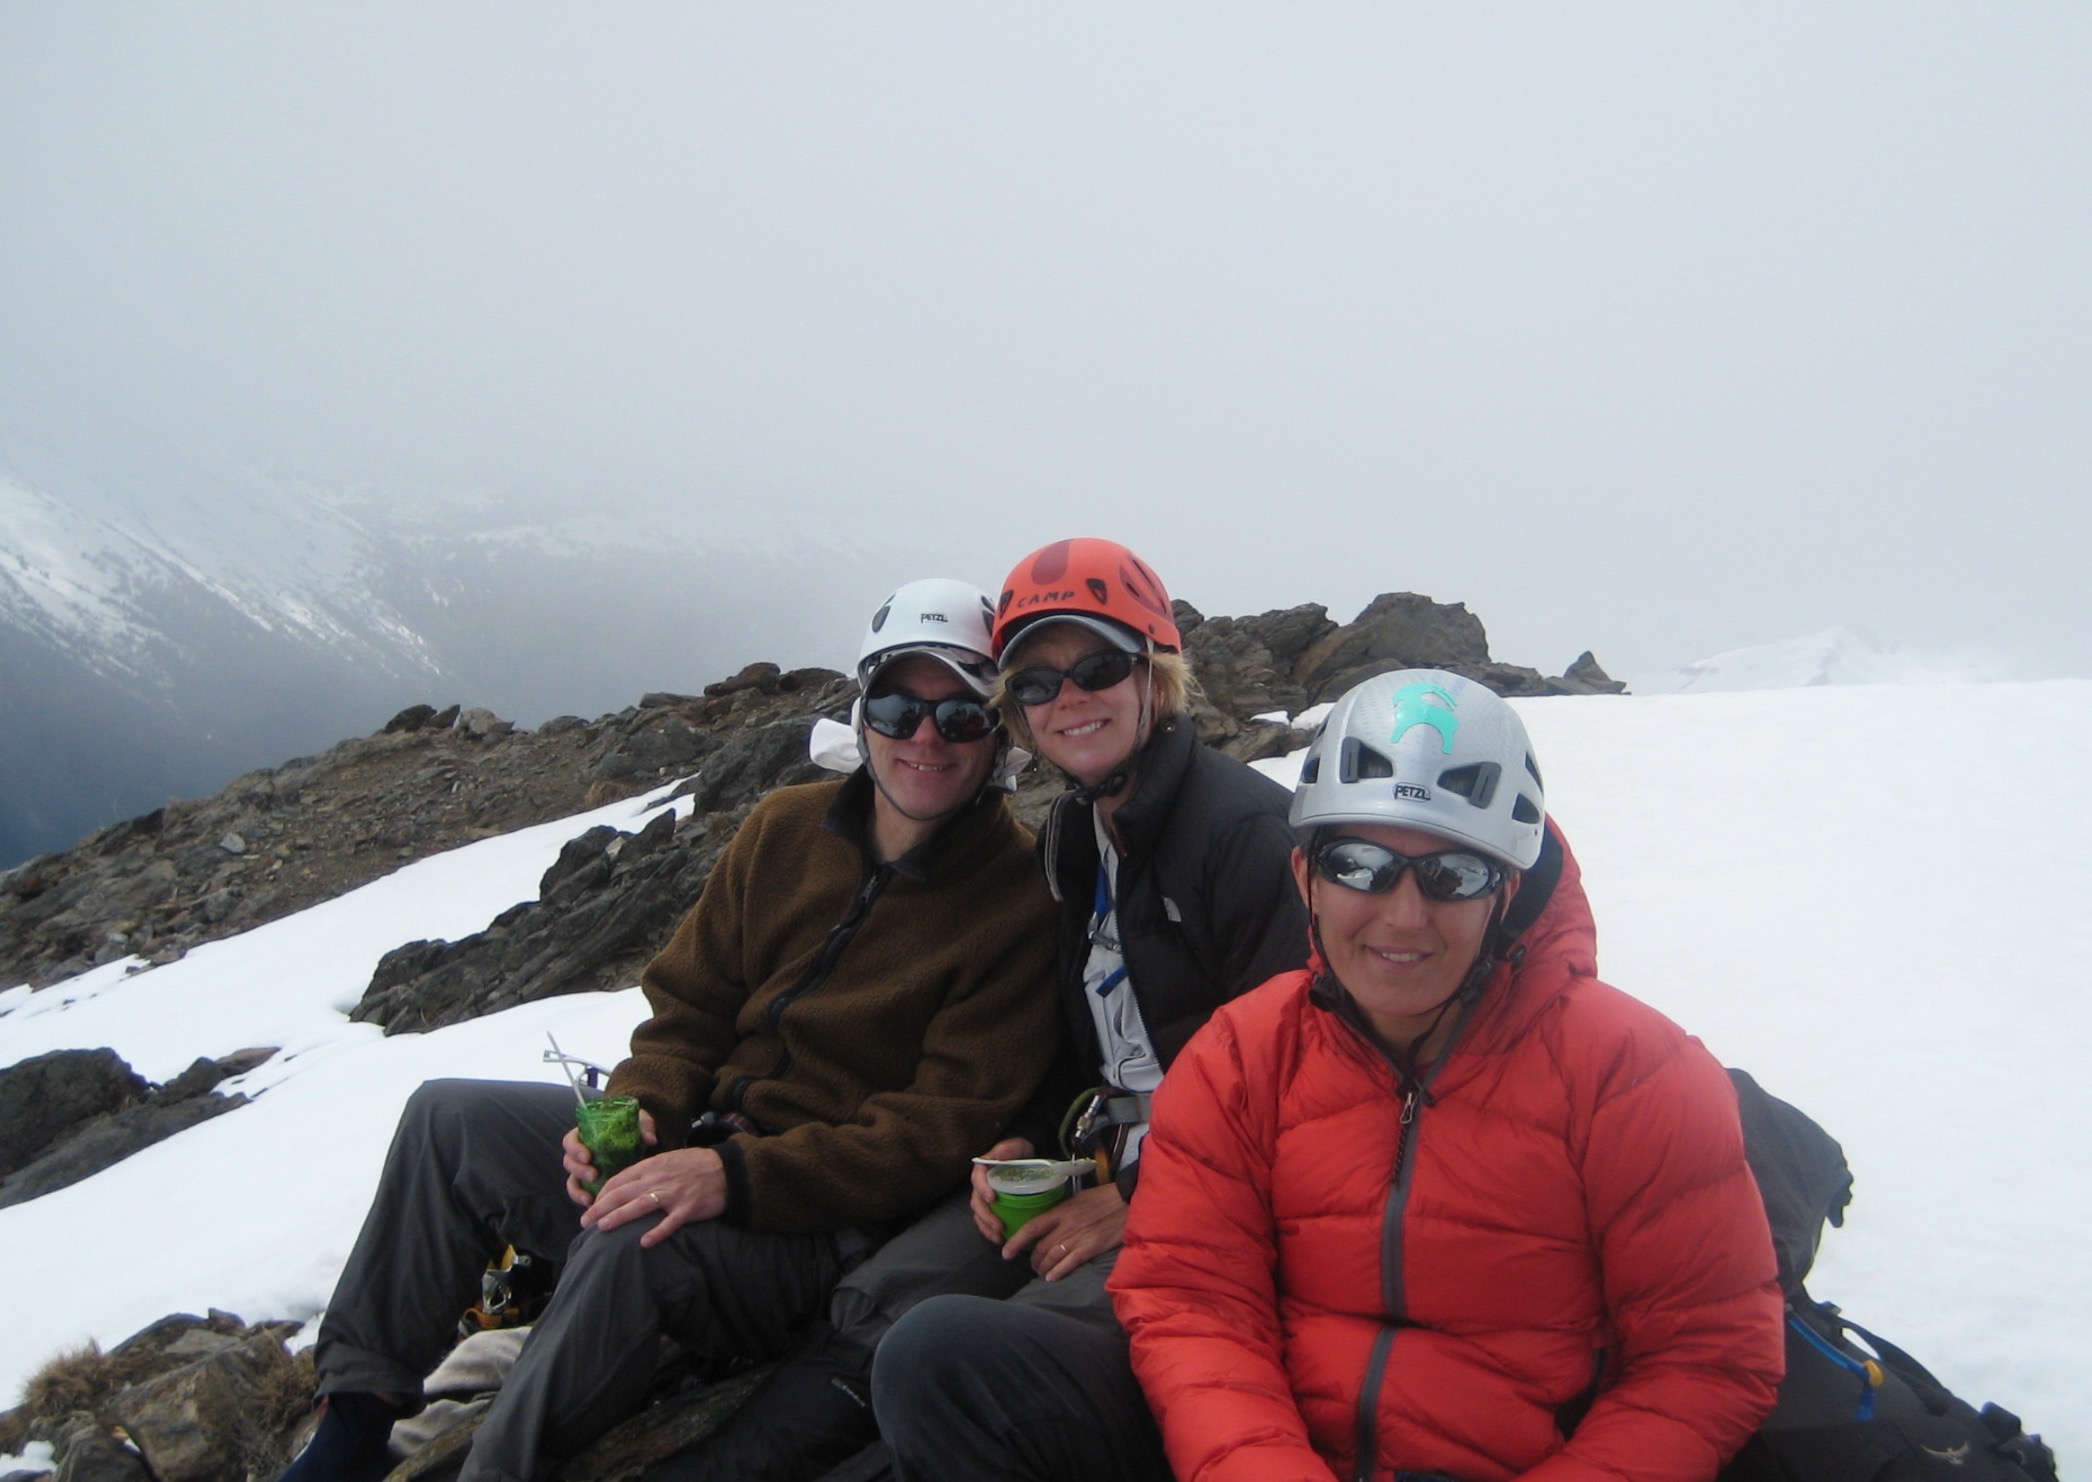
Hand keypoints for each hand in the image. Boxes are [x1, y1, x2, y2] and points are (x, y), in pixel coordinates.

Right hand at [562, 1109, 659, 1207]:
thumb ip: (644, 1127)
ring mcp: (584, 1170)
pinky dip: (583, 1200)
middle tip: (594, 1175)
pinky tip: (592, 1206)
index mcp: (586, 1135)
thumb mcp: (641, 1123)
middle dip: (579, 1170)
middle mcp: (581, 1153)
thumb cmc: (637, 1130)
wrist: (642, 1146)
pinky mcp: (590, 1185)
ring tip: (590, 1199)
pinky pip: (580, 1194)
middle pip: (569, 1162)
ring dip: (577, 1190)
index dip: (575, 1149)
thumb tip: (650, 1139)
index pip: (570, 1140)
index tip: (587, 1156)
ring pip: (572, 1181)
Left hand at [582, 1142, 727, 1246]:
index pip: (620, 1179)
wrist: (728, 1170)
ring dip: (619, 1217)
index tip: (593, 1204)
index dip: (603, 1193)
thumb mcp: (669, 1159)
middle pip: (623, 1193)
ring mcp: (674, 1194)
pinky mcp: (688, 1209)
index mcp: (653, 1165)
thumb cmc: (696, 1164)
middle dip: (601, 1207)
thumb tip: (626, 1184)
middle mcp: (659, 1179)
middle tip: (585, 1221)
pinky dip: (657, 1233)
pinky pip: (670, 1223)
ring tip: (602, 1227)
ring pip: (640, 1205)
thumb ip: (648, 1170)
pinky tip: (644, 1243)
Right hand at [969, 1136, 1035, 1241]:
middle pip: (976, 1201)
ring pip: (979, 1214)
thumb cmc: (1021, 1153)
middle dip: (985, 1215)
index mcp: (984, 1168)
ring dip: (986, 1226)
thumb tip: (1000, 1154)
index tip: (992, 1199)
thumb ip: (1008, 1148)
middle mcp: (981, 1184)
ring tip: (998, 1236)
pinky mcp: (992, 1208)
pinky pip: (985, 1221)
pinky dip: (990, 1231)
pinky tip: (1000, 1238)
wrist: (1028, 1161)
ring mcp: (985, 1197)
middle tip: (998, 1226)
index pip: (977, 1178)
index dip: (982, 1189)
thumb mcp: (1018, 1146)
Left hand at [1002, 1182, 1127, 1281]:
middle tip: (1032, 1265)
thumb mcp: (1079, 1199)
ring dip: (1043, 1268)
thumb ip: (1063, 1212)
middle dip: (1033, 1259)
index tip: (1005, 1252)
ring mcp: (1079, 1237)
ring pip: (1052, 1257)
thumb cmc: (1104, 1198)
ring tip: (1041, 1272)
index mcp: (1062, 1210)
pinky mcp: (1092, 1247)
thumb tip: (1050, 1222)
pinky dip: (1058, 1272)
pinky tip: (1051, 1278)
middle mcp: (1067, 1224)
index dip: (1016, 1241)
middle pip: (1041, 1247)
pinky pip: (1069, 1263)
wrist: (1128, 1201)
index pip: (1032, 1227)